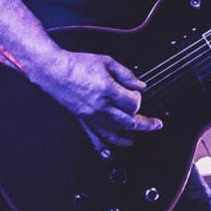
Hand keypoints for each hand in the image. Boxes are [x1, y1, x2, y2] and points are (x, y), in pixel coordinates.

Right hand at [27, 49, 161, 149]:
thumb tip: (140, 85)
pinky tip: (116, 148)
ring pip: (116, 132)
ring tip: (142, 133)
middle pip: (129, 121)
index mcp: (107, 90)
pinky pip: (97, 138)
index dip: (139, 98)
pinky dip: (108, 146)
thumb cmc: (76, 63)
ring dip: (132, 134)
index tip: (139, 93)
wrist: (53, 70)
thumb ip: (126, 74)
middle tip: (157, 124)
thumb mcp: (106, 61)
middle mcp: (100, 106)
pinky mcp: (83, 120)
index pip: (133, 102)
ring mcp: (91, 116)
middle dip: (146, 124)